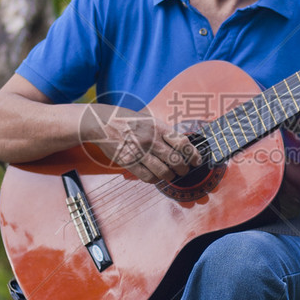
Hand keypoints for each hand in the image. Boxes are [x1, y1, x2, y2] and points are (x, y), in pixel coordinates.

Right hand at [82, 106, 202, 183]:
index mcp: (158, 127)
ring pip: (164, 172)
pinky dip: (155, 180)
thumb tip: (182, 145)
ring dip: (170, 176)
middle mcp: (151, 140)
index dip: (193, 155)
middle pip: (176, 160)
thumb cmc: (127, 121)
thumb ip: (164, 132)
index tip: (197, 161)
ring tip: (170, 175)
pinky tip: (156, 177)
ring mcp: (139, 152)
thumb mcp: (149, 119)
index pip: (182, 143)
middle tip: (183, 170)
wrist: (103, 123)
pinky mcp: (129, 163)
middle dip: (184, 169)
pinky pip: (148, 178)